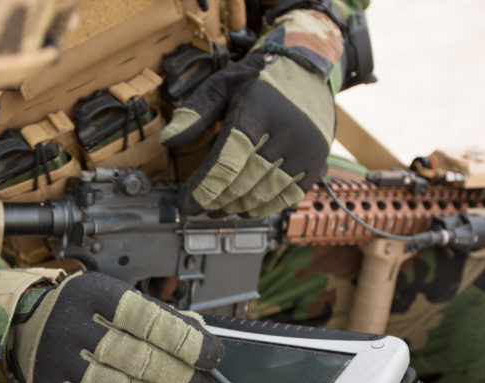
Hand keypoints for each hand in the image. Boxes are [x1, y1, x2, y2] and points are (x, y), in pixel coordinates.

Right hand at [8, 272, 224, 382]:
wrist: (21, 322)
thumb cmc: (81, 311)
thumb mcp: (115, 299)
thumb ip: (159, 317)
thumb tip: (201, 334)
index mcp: (95, 294)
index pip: (152, 321)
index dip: (188, 342)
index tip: (212, 358)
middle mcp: (73, 325)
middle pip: (141, 360)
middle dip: (179, 376)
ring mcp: (57, 360)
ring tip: (136, 379)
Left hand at [159, 51, 335, 216]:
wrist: (308, 69)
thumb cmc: (259, 80)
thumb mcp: (222, 84)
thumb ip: (194, 112)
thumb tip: (168, 139)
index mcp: (257, 111)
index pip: (226, 163)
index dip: (203, 189)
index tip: (186, 203)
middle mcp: (286, 132)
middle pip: (243, 183)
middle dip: (216, 201)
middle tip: (198, 209)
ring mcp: (305, 149)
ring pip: (264, 193)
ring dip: (237, 208)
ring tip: (218, 211)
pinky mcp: (316, 162)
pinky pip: (288, 196)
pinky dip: (264, 208)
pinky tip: (245, 209)